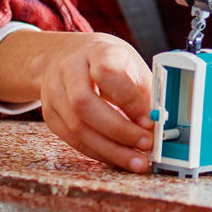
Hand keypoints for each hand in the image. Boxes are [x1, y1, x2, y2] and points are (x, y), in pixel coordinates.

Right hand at [0, 31, 153, 171]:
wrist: (67, 55)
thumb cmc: (106, 60)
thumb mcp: (130, 64)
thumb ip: (145, 91)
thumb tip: (161, 123)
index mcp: (96, 51)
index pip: (108, 74)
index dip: (130, 101)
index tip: (150, 121)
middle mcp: (69, 69)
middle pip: (84, 103)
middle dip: (119, 130)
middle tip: (146, 144)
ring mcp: (55, 93)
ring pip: (77, 127)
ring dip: (110, 149)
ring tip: (137, 160)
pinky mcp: (51, 114)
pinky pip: (73, 140)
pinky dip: (99, 152)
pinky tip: (118, 158)